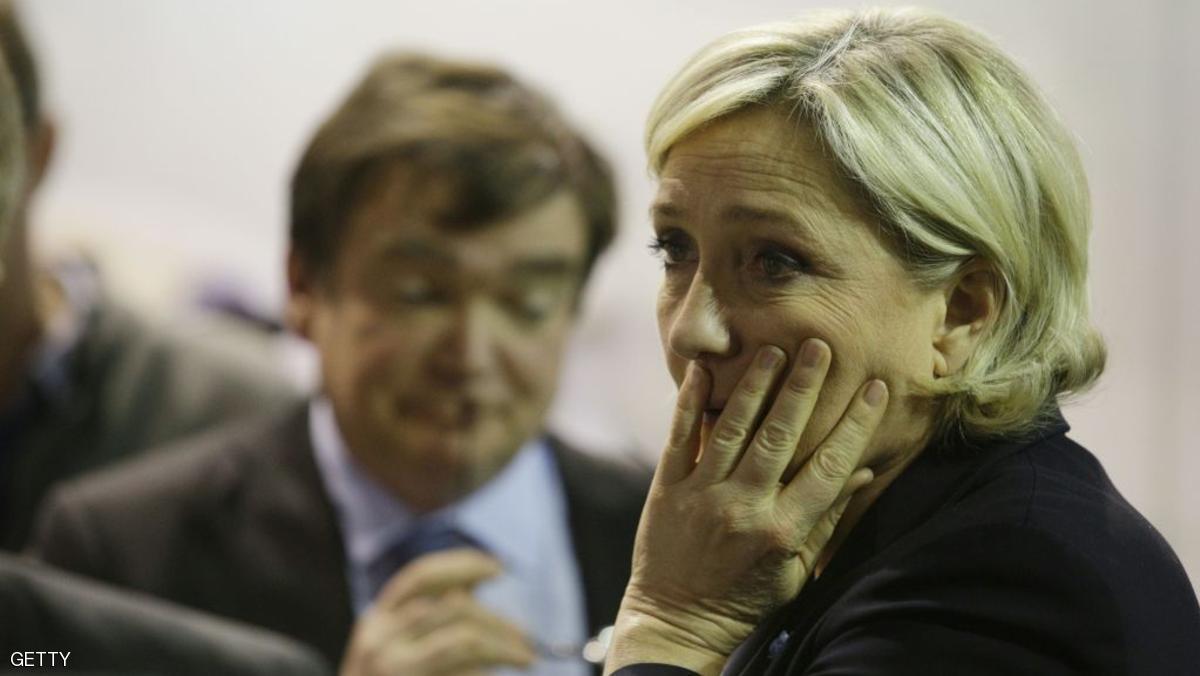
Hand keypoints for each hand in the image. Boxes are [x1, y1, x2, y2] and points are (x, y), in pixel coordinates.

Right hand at [339, 549, 535, 675]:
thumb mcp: (394, 650)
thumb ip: (426, 619)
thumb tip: (475, 584)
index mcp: (375, 622)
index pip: (421, 576)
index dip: (461, 565)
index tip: (498, 568)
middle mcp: (379, 642)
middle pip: (454, 607)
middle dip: (498, 619)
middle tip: (525, 636)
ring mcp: (397, 670)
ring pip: (466, 638)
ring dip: (505, 645)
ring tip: (525, 657)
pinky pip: (468, 674)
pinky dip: (489, 671)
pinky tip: (499, 673)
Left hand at [605, 341, 885, 674]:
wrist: (678, 622)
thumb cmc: (745, 599)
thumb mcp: (795, 569)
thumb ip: (827, 519)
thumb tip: (864, 470)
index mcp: (783, 530)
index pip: (829, 467)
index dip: (855, 425)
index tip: (875, 389)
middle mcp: (744, 507)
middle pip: (780, 436)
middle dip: (803, 388)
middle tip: (819, 346)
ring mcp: (702, 495)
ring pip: (731, 429)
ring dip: (754, 386)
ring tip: (772, 350)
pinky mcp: (667, 489)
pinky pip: (680, 437)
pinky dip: (689, 402)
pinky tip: (703, 370)